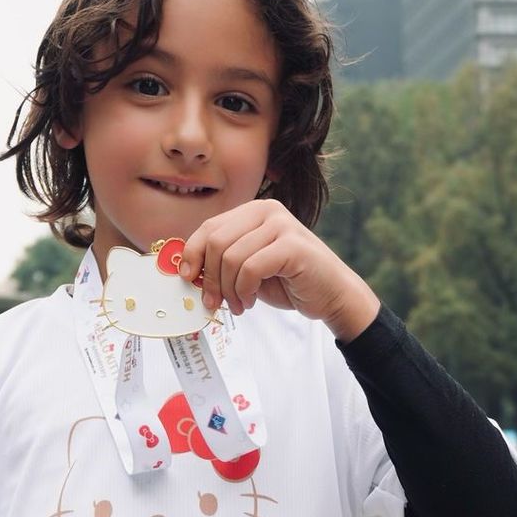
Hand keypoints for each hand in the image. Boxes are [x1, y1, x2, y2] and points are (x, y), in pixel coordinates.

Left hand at [179, 199, 379, 341]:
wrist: (331, 295)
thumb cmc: (288, 282)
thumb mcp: (248, 268)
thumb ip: (222, 261)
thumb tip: (186, 269)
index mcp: (253, 211)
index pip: (209, 227)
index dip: (192, 254)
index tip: (187, 279)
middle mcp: (267, 211)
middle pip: (216, 241)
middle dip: (209, 278)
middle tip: (213, 302)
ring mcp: (281, 225)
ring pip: (231, 257)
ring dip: (228, 290)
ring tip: (238, 305)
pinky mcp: (292, 246)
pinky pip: (250, 268)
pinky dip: (244, 291)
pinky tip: (251, 301)